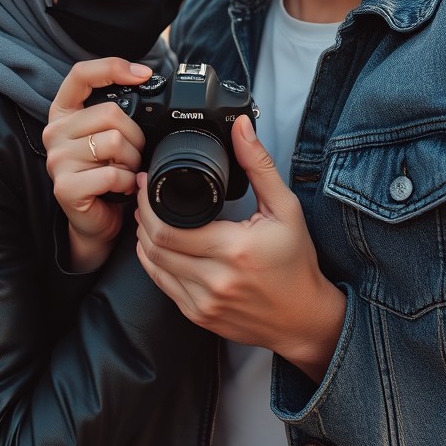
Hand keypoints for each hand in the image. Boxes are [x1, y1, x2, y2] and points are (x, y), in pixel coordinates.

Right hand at [43, 58, 151, 271]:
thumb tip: (145, 84)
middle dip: (135, 136)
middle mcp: (54, 132)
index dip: (113, 67)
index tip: (143, 74)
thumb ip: (115, 114)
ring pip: (115, 143)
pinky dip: (128, 182)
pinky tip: (121, 188)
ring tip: (124, 172)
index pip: (80, 74)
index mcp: (63, 113)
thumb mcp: (107, 136)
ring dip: (132, 161)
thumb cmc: (105, 175)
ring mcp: (57, 160)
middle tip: (132, 156)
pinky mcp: (65, 187)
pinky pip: (113, 174)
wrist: (95, 219)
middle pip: (110, 113)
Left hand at [135, 116, 346, 381]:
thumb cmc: (297, 262)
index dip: (148, 202)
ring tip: (146, 217)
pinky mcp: (198, 315)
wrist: (304, 317)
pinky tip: (157, 245)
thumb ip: (258, 165)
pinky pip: (162, 285)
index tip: (146, 182)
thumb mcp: (285, 208)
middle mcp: (215, 280)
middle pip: (154, 245)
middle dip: (141, 216)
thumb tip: (241, 127)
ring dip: (143, 239)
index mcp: (234, 250)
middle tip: (142, 196)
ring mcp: (203, 302)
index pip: (169, 227)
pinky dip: (153, 262)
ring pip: (153, 266)